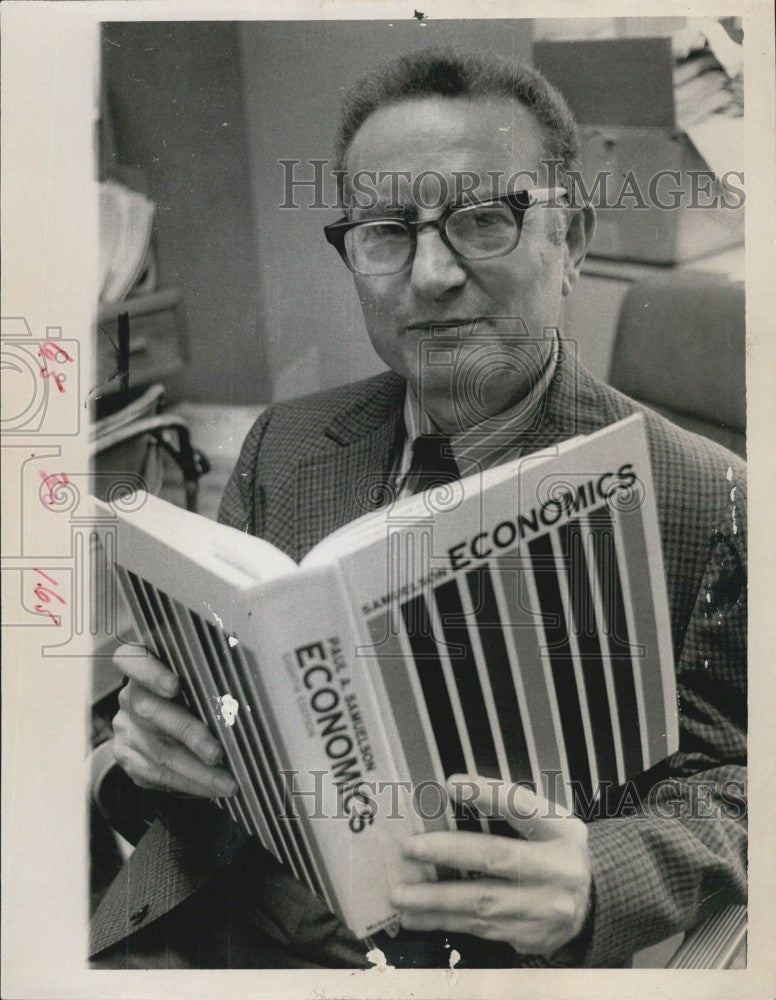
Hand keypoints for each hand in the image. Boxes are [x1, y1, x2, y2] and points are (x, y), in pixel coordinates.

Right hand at [111, 644, 237, 798]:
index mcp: (144, 666)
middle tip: (217, 754)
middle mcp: (129, 695)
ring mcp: (125, 727)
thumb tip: (250, 686)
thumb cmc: (196, 690)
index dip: (150, 672)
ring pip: (156, 751)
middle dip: (188, 734)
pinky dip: (188, 783)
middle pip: (150, 711)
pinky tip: (211, 788)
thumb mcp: (199, 677)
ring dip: (195, 771)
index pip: (133, 659)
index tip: (174, 685)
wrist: (159, 721)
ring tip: (226, 783)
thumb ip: (210, 677)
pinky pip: (155, 775)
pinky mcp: (126, 756)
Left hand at [390, 774, 591, 956]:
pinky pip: (479, 930)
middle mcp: (554, 872)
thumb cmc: (558, 852)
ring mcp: (541, 910)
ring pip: (481, 904)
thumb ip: (512, 805)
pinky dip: (445, 922)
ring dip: (436, 900)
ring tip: (402, 894)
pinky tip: (418, 917)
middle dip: (448, 853)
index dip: (487, 795)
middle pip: (495, 859)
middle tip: (410, 848)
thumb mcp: (551, 821)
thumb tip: (456, 787)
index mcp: (560, 834)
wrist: (592, 907)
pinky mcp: (527, 938)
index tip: (451, 784)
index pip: (522, 807)